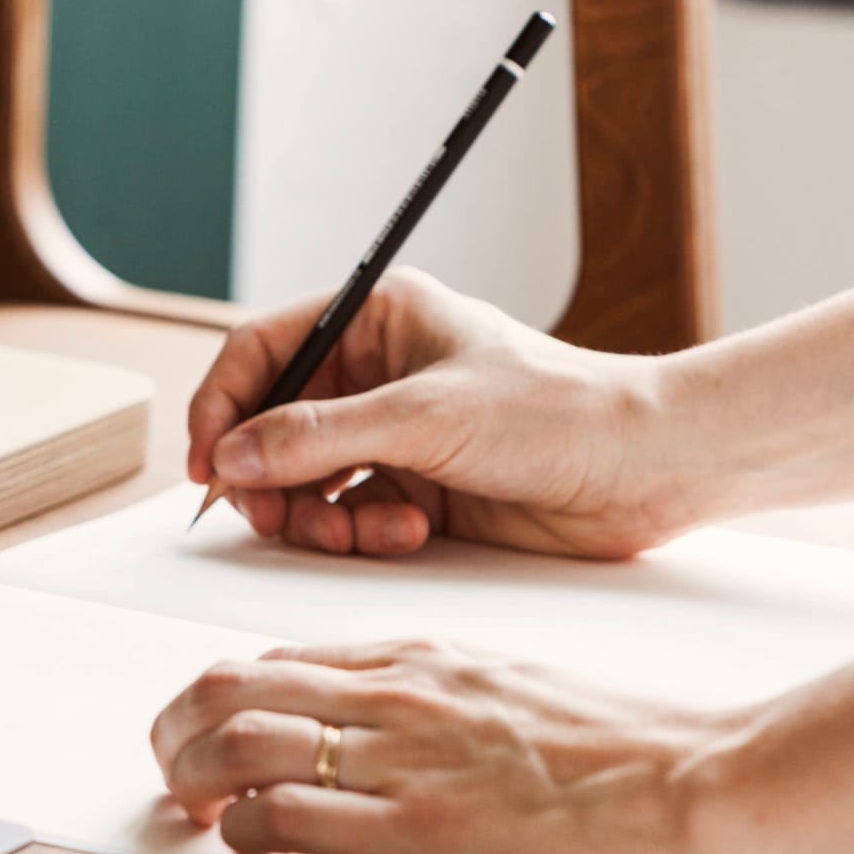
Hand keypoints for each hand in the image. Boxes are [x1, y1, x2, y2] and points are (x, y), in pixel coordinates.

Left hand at [150, 639, 742, 853]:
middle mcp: (389, 695)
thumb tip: (367, 719)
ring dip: (189, 774)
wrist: (686, 783)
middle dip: (177, 724)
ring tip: (187, 805)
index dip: (221, 696)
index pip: (275, 658)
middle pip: (230, 684)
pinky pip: (284, 817)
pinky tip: (243, 847)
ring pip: (238, 739)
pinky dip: (240, 831)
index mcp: (412, 656)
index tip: (209, 730)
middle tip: (170, 764)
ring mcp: (397, 760)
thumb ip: (425, 694)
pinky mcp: (412, 833)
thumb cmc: (614, 743)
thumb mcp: (500, 683)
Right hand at [187, 268, 688, 557]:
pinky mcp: (414, 490)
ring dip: (319, 515)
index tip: (207, 464)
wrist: (647, 470)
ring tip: (366, 529)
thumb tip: (230, 456)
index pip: (261, 351)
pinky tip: (410, 531)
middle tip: (272, 517)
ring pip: (303, 481)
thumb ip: (316, 436)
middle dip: (267, 477)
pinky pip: (346, 516)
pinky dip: (361, 533)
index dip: (221, 405)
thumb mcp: (422, 416)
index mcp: (375, 320)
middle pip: (270, 425)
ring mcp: (393, 435)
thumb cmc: (557, 412)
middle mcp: (375, 373)